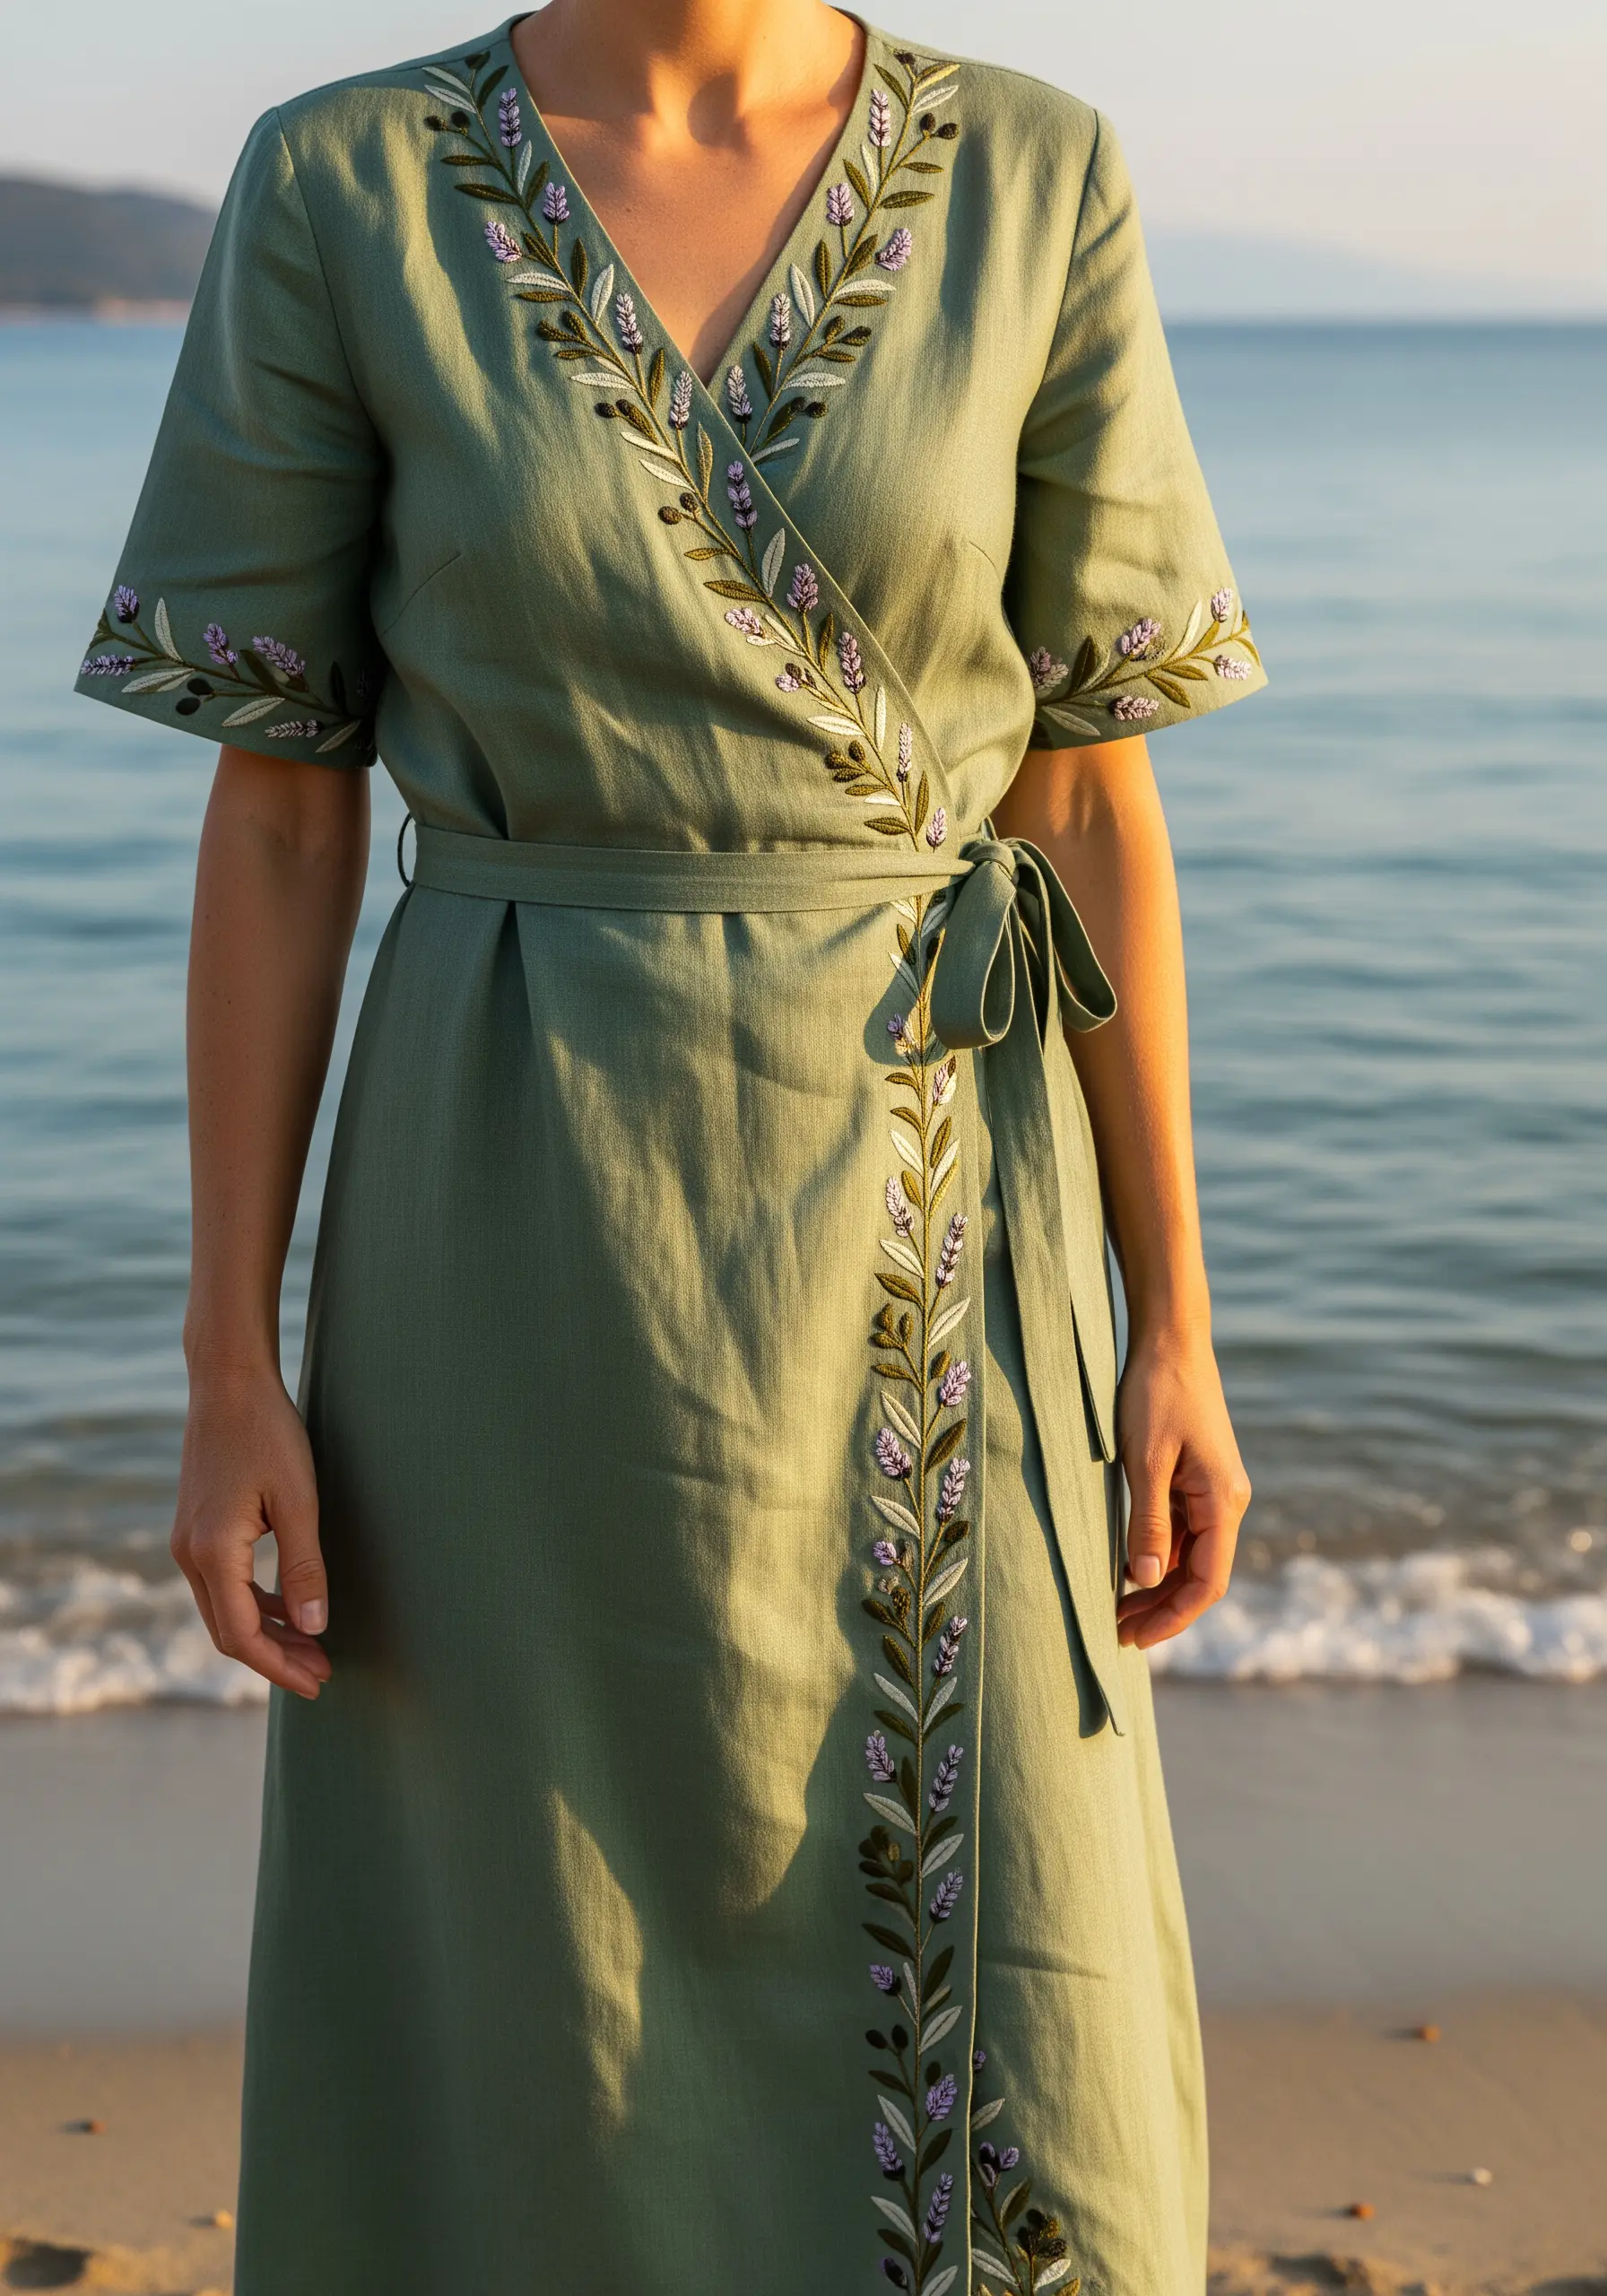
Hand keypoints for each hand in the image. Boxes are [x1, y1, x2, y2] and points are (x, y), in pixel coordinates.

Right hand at [171, 1368, 332, 1698]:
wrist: (228, 1384)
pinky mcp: (197, 1528)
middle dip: (276, 1658)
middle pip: (229, 1631)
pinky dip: (255, 1603)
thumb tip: (314, 1627)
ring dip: (267, 1632)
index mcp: (212, 1552)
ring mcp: (188, 1541)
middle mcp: (189, 1554)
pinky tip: (288, 1608)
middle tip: (323, 1672)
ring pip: (224, 1609)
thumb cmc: (269, 1434)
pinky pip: (223, 1584)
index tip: (318, 1682)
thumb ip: (304, 1567)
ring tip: (313, 1647)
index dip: (279, 1666)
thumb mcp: (299, 1501)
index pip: (242, 1635)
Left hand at [1115, 1327, 1249, 1649]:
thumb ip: (1149, 1521)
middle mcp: (1227, 1502)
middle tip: (1117, 1633)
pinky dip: (1157, 1554)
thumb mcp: (1145, 1460)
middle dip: (1162, 1609)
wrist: (1170, 1341)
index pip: (1206, 1582)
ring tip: (1116, 1609)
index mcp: (1224, 1502)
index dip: (1172, 1616)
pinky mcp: (1196, 1478)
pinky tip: (1128, 1567)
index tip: (1134, 1640)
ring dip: (1157, 1585)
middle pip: (1200, 1575)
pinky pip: (1182, 1530)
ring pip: (1190, 1555)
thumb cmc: (1157, 1394)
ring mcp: (1213, 1490)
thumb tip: (1147, 1579)